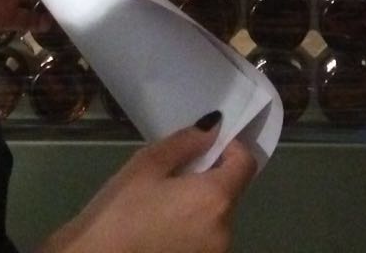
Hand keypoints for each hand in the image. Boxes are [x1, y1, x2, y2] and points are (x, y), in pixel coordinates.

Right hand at [42, 119, 257, 252]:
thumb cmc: (118, 212)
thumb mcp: (147, 165)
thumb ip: (186, 142)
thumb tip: (214, 128)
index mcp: (215, 199)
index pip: (246, 163)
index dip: (232, 148)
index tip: (208, 146)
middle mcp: (225, 230)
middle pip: (232, 192)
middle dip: (211, 178)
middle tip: (176, 176)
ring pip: (218, 217)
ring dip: (201, 206)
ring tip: (164, 205)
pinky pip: (207, 238)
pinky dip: (194, 228)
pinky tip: (163, 228)